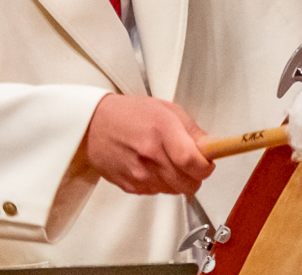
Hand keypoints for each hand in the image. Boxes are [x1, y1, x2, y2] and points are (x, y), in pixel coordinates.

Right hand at [83, 94, 212, 195]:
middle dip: (193, 174)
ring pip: (175, 191)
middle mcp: (150, 154)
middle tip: (185, 160)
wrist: (90, 124)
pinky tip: (148, 165)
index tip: (206, 162)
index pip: (196, 163)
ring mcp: (139, 173)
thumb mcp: (164, 109)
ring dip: (176, 179)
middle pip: (190, 183)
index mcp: (161, 130)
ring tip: (162, 160)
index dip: (206, 166)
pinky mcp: (130, 186)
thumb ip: (191, 129)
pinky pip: (158, 192)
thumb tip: (211, 147)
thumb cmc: (126, 113)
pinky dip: (159, 182)